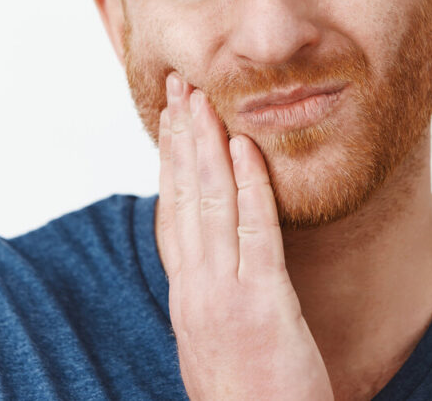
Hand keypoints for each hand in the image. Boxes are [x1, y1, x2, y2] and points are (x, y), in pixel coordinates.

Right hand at [156, 73, 333, 400]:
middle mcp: (195, 293)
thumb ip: (215, 299)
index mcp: (187, 300)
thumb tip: (215, 263)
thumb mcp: (219, 345)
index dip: (169, 162)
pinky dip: (248, 187)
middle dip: (180, 138)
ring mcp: (224, 299)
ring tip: (205, 100)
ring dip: (205, 147)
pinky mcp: (262, 309)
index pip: (170, 215)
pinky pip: (254, 235)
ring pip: (208, 206)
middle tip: (180, 87)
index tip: (171, 120)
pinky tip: (246, 150)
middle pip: (181, 199)